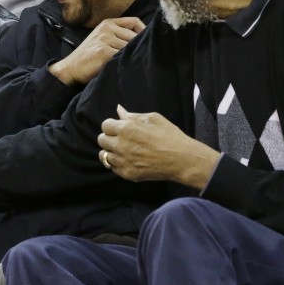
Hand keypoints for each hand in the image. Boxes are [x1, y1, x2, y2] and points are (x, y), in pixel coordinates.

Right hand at [49, 17, 145, 85]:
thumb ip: (118, 36)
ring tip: (125, 64)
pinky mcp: (103, 51)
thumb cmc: (89, 57)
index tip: (146, 42)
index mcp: (108, 23)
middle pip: (134, 35)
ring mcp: (105, 38)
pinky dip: (122, 63)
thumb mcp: (102, 39)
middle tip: (137, 58)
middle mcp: (107, 28)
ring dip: (129, 57)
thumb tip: (143, 40)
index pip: (134, 21)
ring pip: (129, 47)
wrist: (70, 68)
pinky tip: (119, 67)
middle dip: (137, 48)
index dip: (143, 31)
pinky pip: (121, 56)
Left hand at [97, 105, 219, 187]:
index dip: (112, 125)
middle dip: (109, 137)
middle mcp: (121, 145)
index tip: (119, 128)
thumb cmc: (170, 136)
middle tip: (121, 139)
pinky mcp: (126, 173)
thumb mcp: (154, 119)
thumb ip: (133, 115)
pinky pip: (113, 167)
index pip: (105, 125)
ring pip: (104, 155)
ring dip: (111, 151)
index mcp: (126, 129)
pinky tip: (129, 160)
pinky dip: (117, 163)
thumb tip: (119, 110)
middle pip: (101, 140)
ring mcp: (122, 161)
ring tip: (123, 150)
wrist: (182, 160)